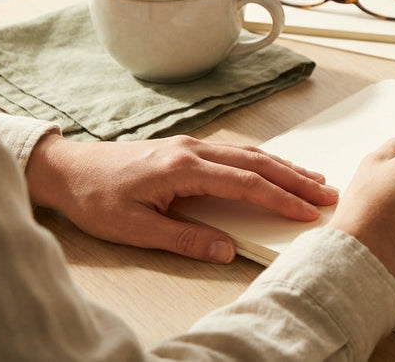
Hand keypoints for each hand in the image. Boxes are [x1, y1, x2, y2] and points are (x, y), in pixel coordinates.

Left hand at [25, 133, 338, 262]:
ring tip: (315, 180)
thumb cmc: (97, 198)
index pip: (245, 183)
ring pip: (251, 153)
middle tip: (327, 194)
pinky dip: (265, 161)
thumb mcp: (136, 229)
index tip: (306, 211)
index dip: (280, 198)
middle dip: (296, 179)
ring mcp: (192, 145)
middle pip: (258, 163)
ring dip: (285, 167)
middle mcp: (193, 150)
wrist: (67, 169)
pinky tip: (277, 168)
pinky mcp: (188, 147)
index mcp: (184, 168)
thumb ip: (185, 239)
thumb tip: (226, 250)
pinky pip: (237, 151)